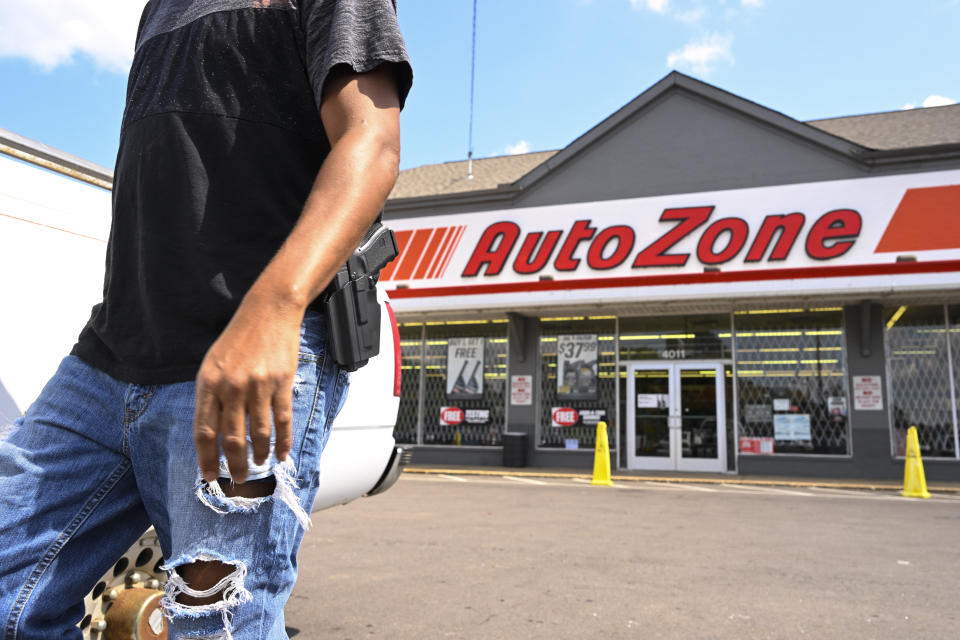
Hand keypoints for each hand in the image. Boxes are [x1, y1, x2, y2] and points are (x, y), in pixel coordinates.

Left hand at [193, 294, 302, 483]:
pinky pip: (282, 420)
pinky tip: (282, 454)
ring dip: (259, 455)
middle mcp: (232, 387)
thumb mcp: (212, 365)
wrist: (268, 312)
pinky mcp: (281, 383)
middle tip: (238, 478)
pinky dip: (283, 441)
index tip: (210, 476)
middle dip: (234, 465)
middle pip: (232, 439)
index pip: (204, 431)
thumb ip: (211, 398)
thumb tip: (213, 435)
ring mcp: (258, 386)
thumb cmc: (238, 340)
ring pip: (259, 433)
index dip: (206, 458)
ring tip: (258, 465)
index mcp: (209, 384)